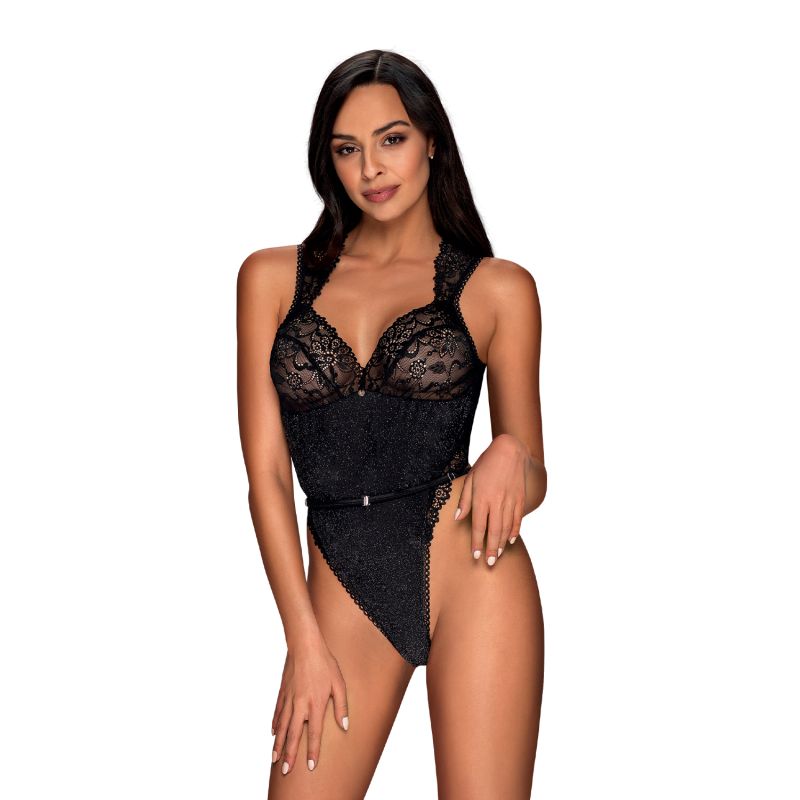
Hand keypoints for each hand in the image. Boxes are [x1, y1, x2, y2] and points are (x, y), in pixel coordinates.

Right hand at [271, 633, 349, 774]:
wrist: (305, 645)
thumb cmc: (325, 663)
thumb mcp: (339, 683)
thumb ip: (341, 706)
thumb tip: (344, 726)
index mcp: (315, 704)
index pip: (314, 733)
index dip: (312, 751)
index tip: (311, 766)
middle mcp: (300, 705)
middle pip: (293, 735)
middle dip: (289, 755)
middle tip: (285, 771)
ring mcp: (289, 699)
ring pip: (281, 727)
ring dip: (278, 744)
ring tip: (275, 759)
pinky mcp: (282, 692)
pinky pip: (277, 712)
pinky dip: (275, 725)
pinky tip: (273, 733)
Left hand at [454, 433, 526, 565]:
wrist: (510, 451)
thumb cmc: (486, 464)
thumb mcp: (470, 478)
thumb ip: (464, 500)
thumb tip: (458, 518)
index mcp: (482, 497)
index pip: (478, 525)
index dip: (476, 542)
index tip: (475, 555)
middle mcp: (496, 501)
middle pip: (494, 530)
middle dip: (491, 549)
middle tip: (489, 563)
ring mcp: (510, 500)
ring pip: (506, 527)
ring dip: (502, 543)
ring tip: (498, 555)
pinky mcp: (520, 498)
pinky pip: (517, 519)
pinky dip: (514, 531)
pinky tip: (511, 540)